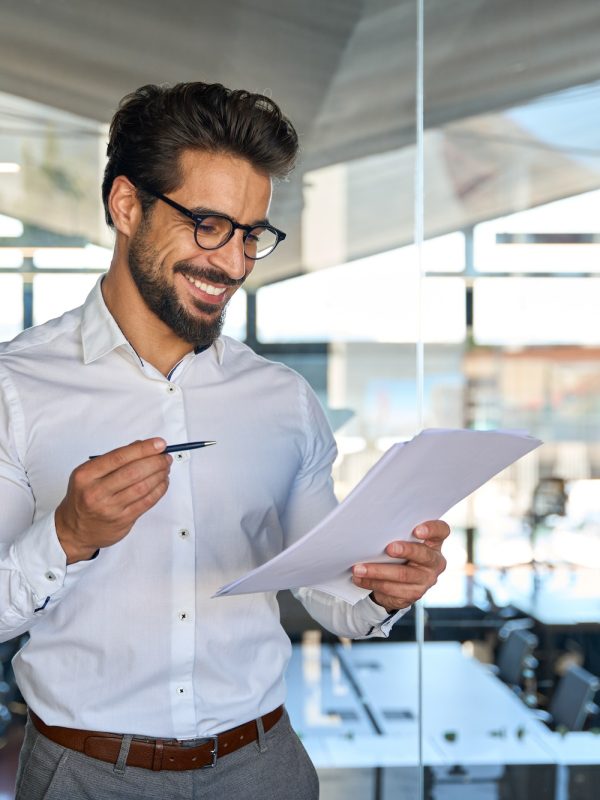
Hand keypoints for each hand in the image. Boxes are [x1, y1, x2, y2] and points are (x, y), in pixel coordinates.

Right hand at [55, 438, 171, 563]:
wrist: (75, 530)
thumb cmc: (84, 497)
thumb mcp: (90, 474)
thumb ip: (115, 459)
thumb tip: (143, 446)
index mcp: (86, 475)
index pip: (119, 457)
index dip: (143, 449)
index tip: (159, 444)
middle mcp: (96, 491)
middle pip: (133, 472)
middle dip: (155, 462)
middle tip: (165, 457)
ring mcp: (109, 508)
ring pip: (142, 487)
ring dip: (159, 475)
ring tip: (165, 468)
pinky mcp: (122, 520)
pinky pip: (146, 502)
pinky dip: (159, 490)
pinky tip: (162, 482)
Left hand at [351, 520, 449, 612]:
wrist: (396, 581)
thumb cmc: (398, 553)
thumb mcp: (401, 541)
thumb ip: (396, 534)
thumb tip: (372, 529)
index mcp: (434, 542)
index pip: (441, 531)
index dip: (432, 529)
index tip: (417, 530)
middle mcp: (435, 561)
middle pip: (423, 555)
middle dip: (405, 551)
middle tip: (389, 548)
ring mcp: (426, 580)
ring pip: (403, 575)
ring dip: (378, 571)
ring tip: (359, 568)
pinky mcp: (414, 594)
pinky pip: (392, 589)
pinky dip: (372, 583)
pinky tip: (359, 579)